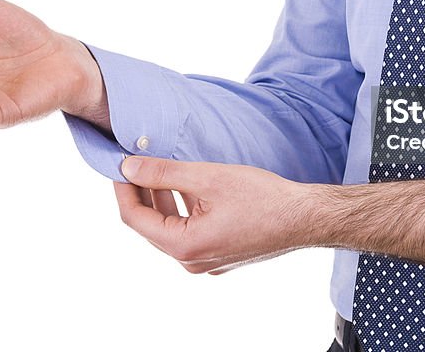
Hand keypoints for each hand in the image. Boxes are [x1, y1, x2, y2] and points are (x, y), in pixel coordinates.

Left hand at [115, 157, 314, 273]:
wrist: (305, 218)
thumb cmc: (263, 198)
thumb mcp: (208, 178)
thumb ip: (164, 172)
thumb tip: (128, 167)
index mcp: (184, 247)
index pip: (135, 218)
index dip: (123, 188)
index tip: (119, 163)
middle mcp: (192, 262)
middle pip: (152, 225)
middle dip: (142, 192)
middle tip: (137, 161)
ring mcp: (207, 263)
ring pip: (171, 228)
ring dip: (163, 200)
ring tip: (161, 169)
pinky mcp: (221, 257)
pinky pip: (191, 233)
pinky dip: (183, 210)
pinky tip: (189, 187)